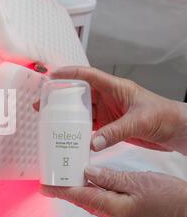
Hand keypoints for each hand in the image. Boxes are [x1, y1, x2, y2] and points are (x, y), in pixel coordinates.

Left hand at [41, 166, 186, 216]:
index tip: (45, 187)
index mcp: (116, 210)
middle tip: (53, 180)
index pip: (81, 197)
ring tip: (68, 179)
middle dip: (68, 190)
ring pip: (95, 203)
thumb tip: (88, 173)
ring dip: (82, 191)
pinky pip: (107, 205)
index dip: (61, 191)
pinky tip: (93, 185)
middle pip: (86, 201)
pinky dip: (97, 194)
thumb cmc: (170, 198)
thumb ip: (111, 178)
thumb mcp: (139, 182)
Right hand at [51, 67, 186, 153]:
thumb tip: (92, 143)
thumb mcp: (139, 121)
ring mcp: (109, 112)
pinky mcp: (110, 126)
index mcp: (116, 88)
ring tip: (49, 121)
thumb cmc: (165, 116)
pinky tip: (68, 136)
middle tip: (42, 104)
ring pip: (82, 111)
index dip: (69, 74)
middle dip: (60, 97)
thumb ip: (116, 132)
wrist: (177, 131)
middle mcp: (109, 98)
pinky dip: (78, 131)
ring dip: (66, 115)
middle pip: (79, 94)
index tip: (51, 77)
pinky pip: (90, 126)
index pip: (88, 76)